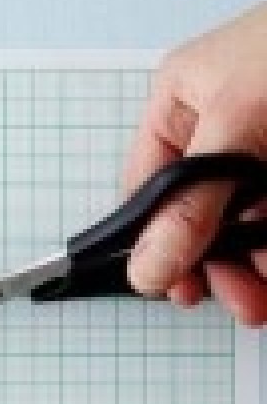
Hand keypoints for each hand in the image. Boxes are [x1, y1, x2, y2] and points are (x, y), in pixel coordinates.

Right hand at [125, 1, 266, 323]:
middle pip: (201, 213)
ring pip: (247, 219)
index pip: (148, 189)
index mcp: (182, 102)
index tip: (179, 289)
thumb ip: (192, 202)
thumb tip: (148, 268)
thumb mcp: (237, 121)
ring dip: (256, 261)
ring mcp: (263, 142)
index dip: (159, 243)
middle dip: (220, 262)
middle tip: (242, 300)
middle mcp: (220, 124)